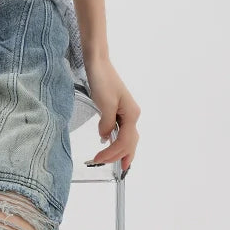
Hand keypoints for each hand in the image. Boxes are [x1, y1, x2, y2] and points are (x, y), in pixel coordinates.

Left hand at [83, 59, 139, 175]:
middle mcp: (132, 114)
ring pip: (127, 137)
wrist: (98, 62)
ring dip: (121, 150)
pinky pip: (121, 129)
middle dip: (121, 156)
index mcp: (132, 114)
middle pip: (130, 142)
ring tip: (116, 162)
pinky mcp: (118, 108)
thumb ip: (107, 123)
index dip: (112, 154)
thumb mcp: (104, 103)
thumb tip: (106, 136)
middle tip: (111, 168)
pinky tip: (111, 142)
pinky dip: (117, 139)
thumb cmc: (102, 80)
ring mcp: (126, 111)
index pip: (124, 142)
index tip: (98, 159)